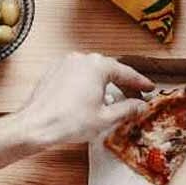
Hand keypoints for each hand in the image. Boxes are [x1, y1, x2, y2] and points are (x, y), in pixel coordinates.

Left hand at [10, 52, 152, 146]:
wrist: (36, 126)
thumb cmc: (69, 122)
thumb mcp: (106, 118)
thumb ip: (128, 109)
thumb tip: (141, 105)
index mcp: (97, 65)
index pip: (126, 72)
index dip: (140, 82)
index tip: (149, 88)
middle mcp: (81, 58)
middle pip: (109, 69)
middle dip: (123, 83)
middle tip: (135, 96)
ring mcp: (65, 63)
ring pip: (92, 71)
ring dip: (105, 84)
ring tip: (114, 100)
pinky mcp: (54, 71)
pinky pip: (77, 74)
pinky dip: (88, 84)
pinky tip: (91, 98)